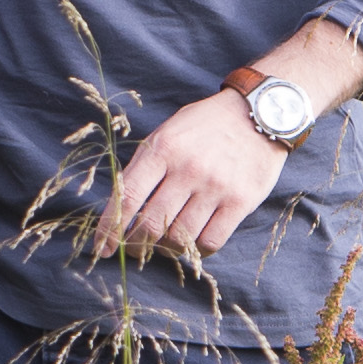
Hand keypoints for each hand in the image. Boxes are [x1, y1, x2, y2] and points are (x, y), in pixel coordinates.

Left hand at [96, 88, 286, 265]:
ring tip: (162, 246)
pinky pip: (211, 241)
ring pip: (179, 237)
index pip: (127, 197)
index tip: (102, 247)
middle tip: (133, 250)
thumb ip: (146, 165)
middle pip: (150, 224)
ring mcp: (215, 186)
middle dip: (135, 245)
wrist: (261, 113)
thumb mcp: (169, 131)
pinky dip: (196, 250)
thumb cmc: (206, 125)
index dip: (110, 228)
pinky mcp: (240, 201)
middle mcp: (187, 169)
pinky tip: (191, 244)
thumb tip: (120, 206)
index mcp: (162, 149)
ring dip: (165, 249)